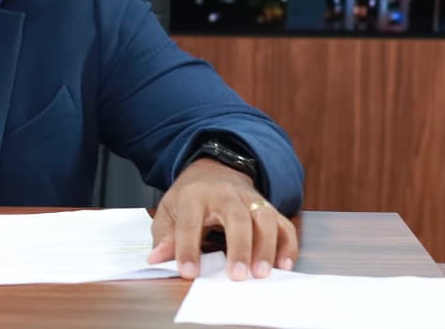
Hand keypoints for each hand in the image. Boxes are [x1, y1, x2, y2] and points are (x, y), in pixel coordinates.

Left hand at [147, 158, 297, 280]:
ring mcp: (250, 199)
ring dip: (266, 247)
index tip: (188, 272)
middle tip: (237, 276)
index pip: (190, 222)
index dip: (187, 248)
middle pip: (236, 217)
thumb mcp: (169, 210)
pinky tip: (283, 265)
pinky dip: (287, 245)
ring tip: (262, 274)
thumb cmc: (190, 196)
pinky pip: (283, 224)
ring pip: (264, 218)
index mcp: (194, 195)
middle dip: (239, 247)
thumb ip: (165, 236)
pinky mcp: (268, 208)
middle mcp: (225, 194)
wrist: (214, 169)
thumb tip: (157, 259)